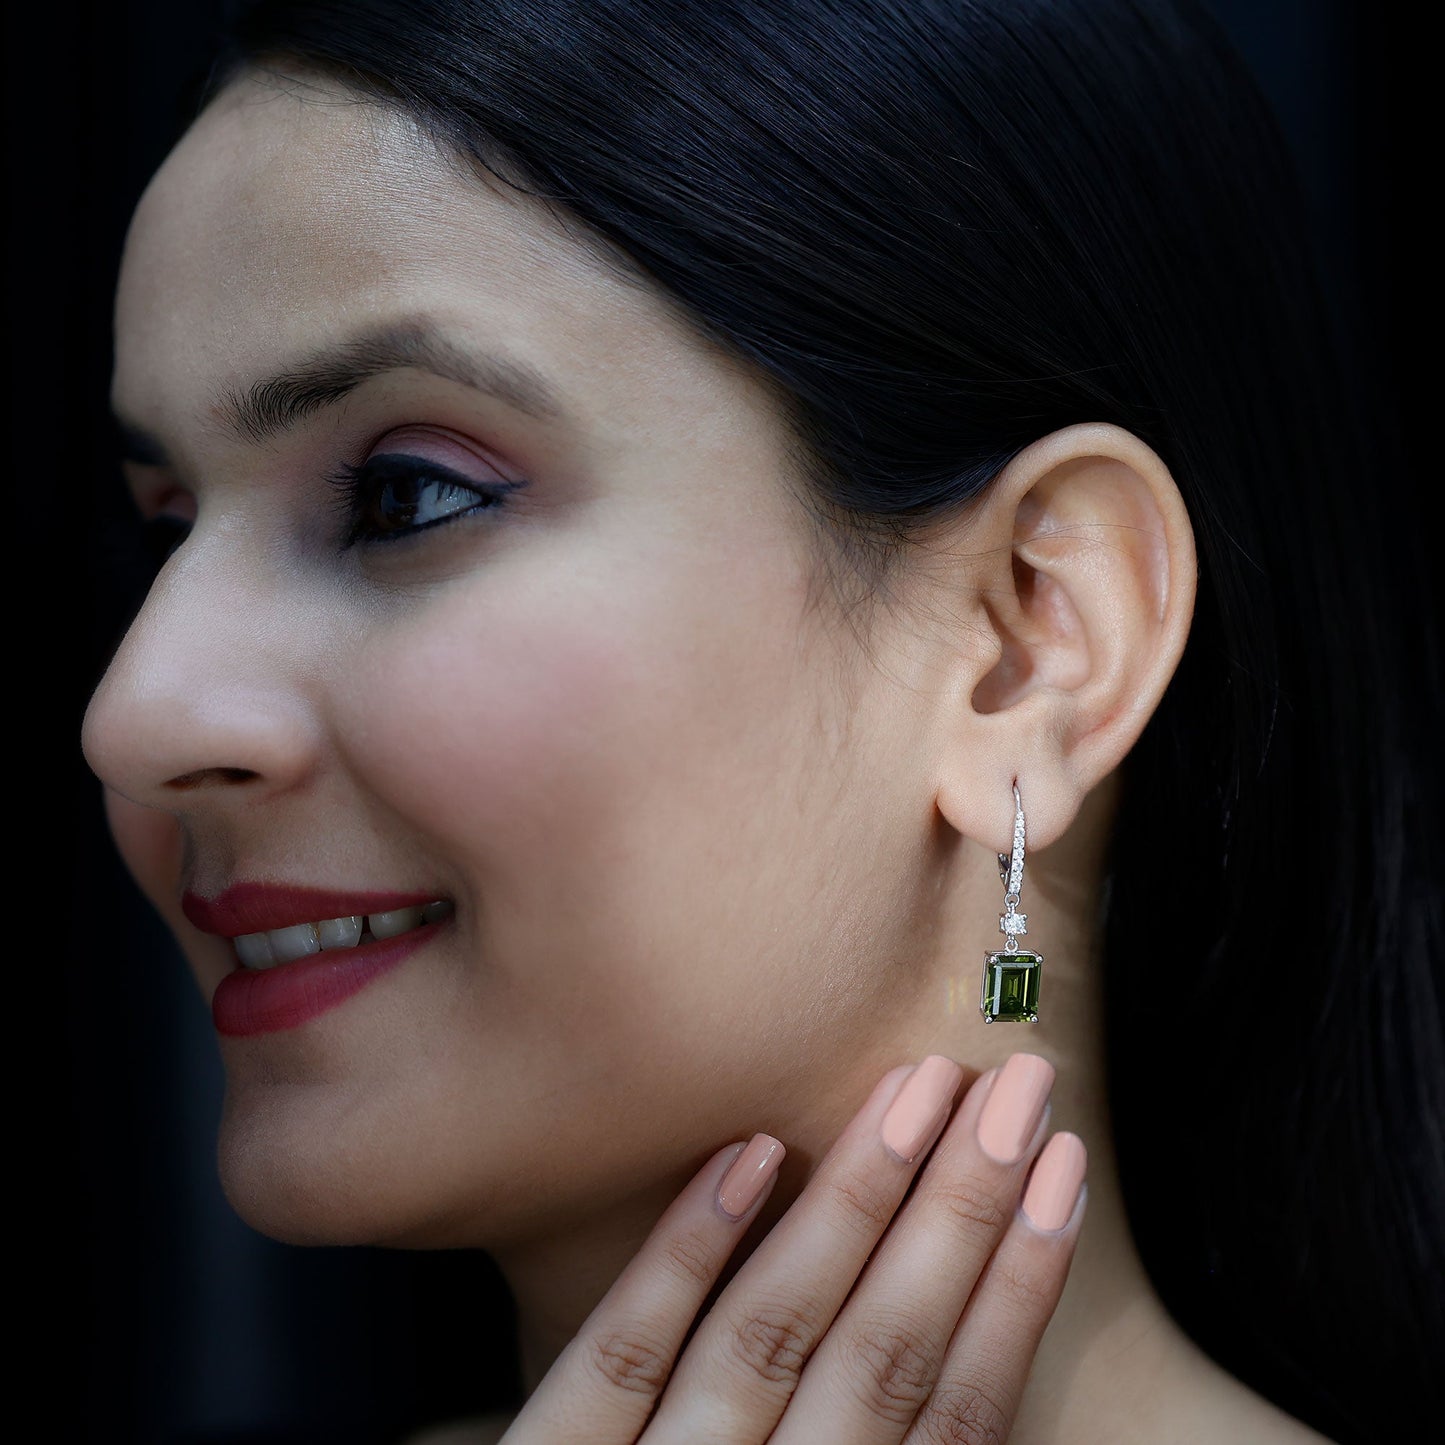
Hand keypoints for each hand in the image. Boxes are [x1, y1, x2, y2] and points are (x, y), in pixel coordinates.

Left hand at [504, 1051, 1086, 1443]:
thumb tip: (972, 1360)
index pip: (955, 1418)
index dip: (1018, 1292)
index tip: (1062, 1172)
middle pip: (882, 1355)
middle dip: (960, 1211)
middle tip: (1014, 1085)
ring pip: (768, 1334)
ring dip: (852, 1202)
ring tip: (913, 1090)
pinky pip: (617, 1358)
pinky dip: (685, 1255)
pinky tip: (747, 1153)